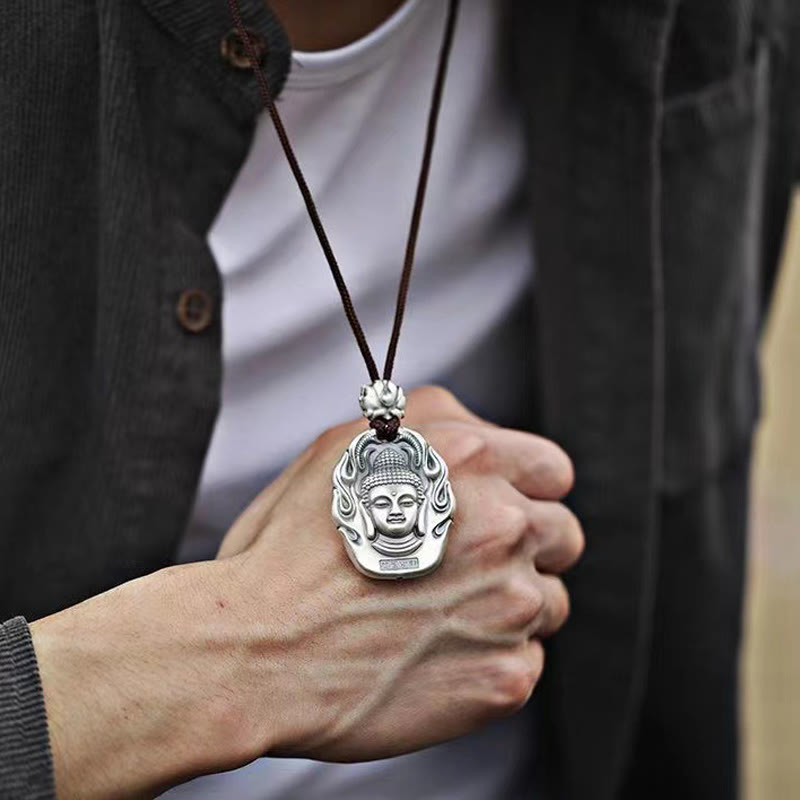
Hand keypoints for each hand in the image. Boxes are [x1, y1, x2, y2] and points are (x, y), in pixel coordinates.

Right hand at [216, 385, 582, 761]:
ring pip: (549, 602)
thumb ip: (432, 426)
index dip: (530, 488)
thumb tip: (475, 437)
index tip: (506, 509)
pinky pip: (525, 661)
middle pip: (562, 535)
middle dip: (527, 548)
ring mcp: (511, 604)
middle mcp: (503, 524)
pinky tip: (431, 657)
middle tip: (467, 567)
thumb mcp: (349, 446)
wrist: (254, 649)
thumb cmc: (288, 548)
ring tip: (438, 616)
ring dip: (508, 607)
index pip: (552, 469)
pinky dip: (490, 660)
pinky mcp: (505, 676)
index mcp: (469, 459)